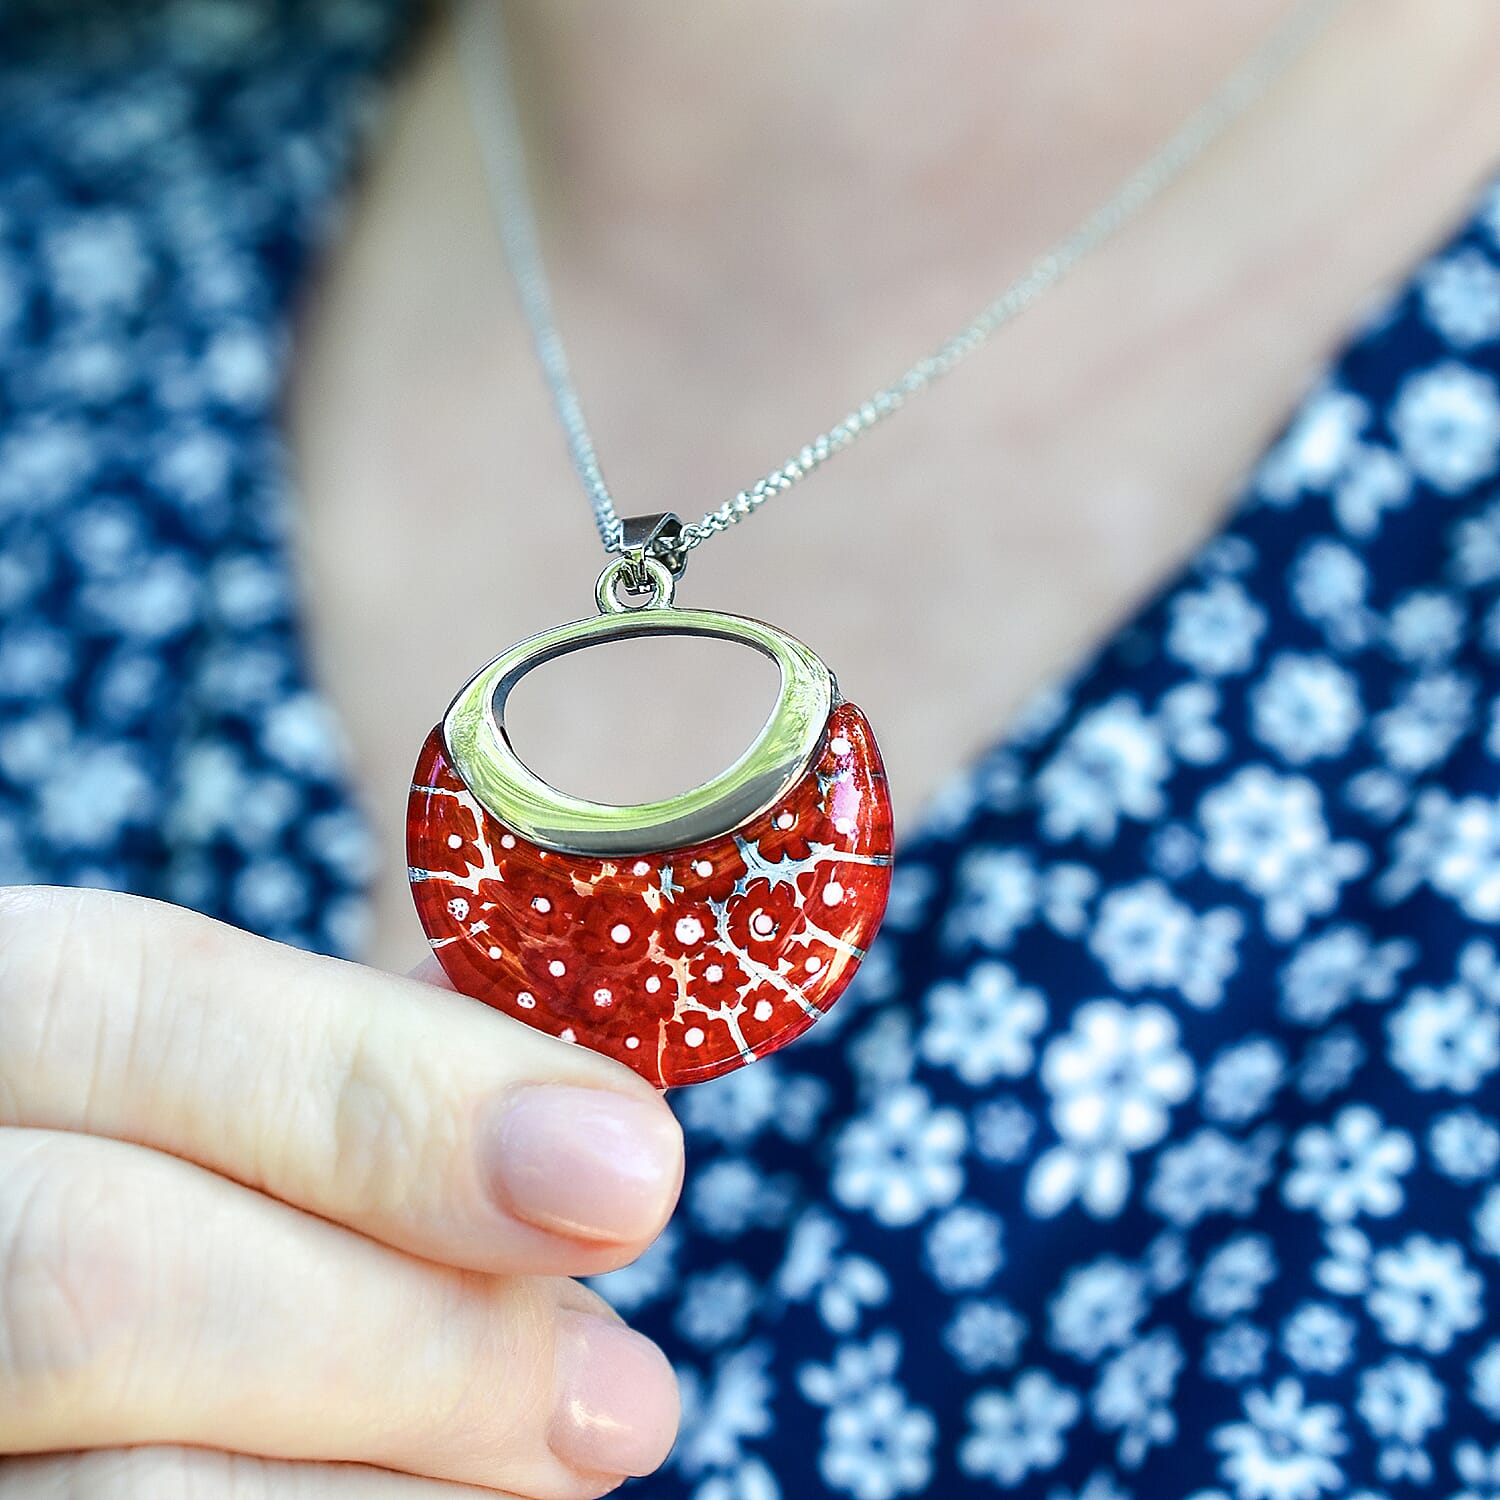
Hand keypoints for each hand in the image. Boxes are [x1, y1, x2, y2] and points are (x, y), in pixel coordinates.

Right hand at [0, 886, 683, 1497]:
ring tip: (567, 1462)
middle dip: (413, 1341)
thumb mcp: (208, 1069)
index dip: (396, 1089)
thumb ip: (354, 1071)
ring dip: (392, 1483)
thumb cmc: (152, 1153)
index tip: (629, 1166)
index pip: (131, 1004)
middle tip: (626, 1397)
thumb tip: (588, 1128)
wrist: (32, 1243)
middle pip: (101, 1277)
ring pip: (106, 1484)